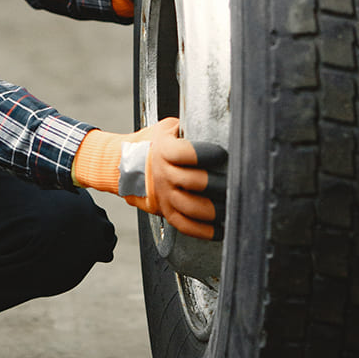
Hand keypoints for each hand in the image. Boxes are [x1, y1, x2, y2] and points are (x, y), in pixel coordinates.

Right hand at [122, 118, 227, 240]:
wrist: (123, 164)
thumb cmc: (153, 143)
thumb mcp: (167, 128)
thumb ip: (188, 128)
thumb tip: (218, 125)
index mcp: (163, 149)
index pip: (186, 153)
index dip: (207, 154)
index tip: (221, 154)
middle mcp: (162, 173)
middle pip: (193, 182)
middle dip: (219, 184)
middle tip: (235, 183)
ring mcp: (163, 194)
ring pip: (191, 207)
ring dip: (214, 210)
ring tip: (230, 206)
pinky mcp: (165, 211)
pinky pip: (184, 225)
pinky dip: (202, 231)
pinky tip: (219, 230)